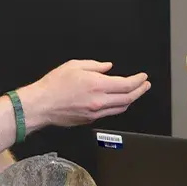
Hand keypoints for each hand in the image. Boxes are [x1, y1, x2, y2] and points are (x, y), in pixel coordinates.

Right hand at [20, 60, 150, 127]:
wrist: (41, 105)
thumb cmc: (54, 85)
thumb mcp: (75, 65)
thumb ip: (95, 66)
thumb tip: (108, 67)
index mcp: (97, 85)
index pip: (127, 85)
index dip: (138, 81)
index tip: (143, 77)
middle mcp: (99, 101)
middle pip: (129, 98)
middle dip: (140, 91)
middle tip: (146, 85)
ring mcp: (95, 113)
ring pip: (121, 108)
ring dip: (131, 100)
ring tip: (136, 92)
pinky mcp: (90, 119)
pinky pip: (110, 113)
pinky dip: (118, 105)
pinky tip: (119, 100)